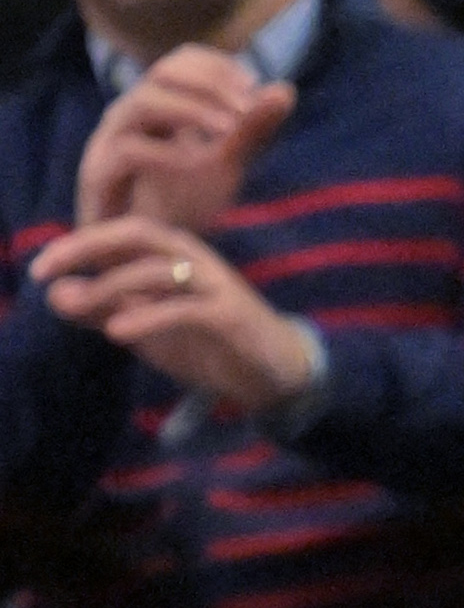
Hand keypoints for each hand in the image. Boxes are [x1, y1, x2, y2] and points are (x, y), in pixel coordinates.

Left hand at [31, 218, 317, 410]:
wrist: (276, 374)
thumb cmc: (211, 344)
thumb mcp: (147, 324)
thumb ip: (104, 309)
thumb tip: (57, 294)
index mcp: (176, 256)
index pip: (121, 233)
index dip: (78, 243)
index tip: (42, 268)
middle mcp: (196, 260)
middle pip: (138, 234)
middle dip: (89, 246)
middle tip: (51, 269)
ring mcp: (217, 286)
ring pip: (157, 270)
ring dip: (111, 286)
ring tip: (81, 307)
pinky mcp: (231, 316)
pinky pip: (184, 309)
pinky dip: (147, 317)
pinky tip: (117, 330)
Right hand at [78, 48, 292, 230]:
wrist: (143, 257)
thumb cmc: (179, 205)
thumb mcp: (224, 163)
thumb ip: (250, 129)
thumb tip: (285, 88)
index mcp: (157, 107)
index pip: (178, 63)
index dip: (214, 64)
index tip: (253, 83)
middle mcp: (129, 117)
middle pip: (161, 75)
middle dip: (208, 84)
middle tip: (246, 106)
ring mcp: (109, 142)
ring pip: (142, 103)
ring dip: (190, 110)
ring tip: (229, 129)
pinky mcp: (100, 175)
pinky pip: (127, 151)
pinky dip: (165, 153)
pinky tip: (197, 164)